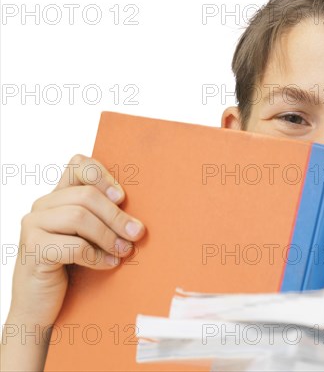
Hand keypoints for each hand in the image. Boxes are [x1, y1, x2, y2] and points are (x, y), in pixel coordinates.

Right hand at [1, 154, 145, 370]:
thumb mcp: (92, 238)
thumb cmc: (72, 269)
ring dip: (109, 236)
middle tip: (137, 233)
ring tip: (125, 251)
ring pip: (79, 217)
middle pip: (86, 195)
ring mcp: (33, 226)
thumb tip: (140, 217)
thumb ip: (105, 219)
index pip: (78, 164)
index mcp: (58, 197)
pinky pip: (73, 246)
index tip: (123, 197)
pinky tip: (109, 265)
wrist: (41, 309)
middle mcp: (42, 206)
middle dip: (117, 215)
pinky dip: (97, 256)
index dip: (102, 175)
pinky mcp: (33, 250)